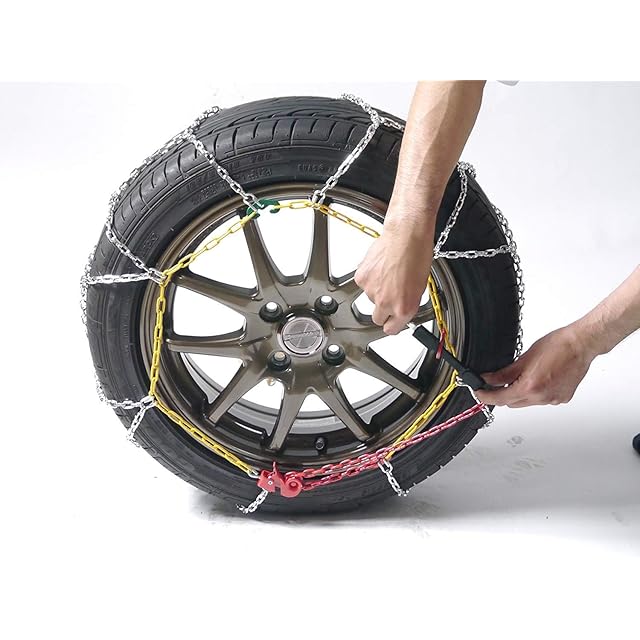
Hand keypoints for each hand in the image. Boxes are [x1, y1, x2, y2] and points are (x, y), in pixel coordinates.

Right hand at [353, 216, 433, 334]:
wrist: (406, 236)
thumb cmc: (417, 255)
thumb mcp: (420, 287)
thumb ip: (408, 302)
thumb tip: (402, 308)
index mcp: (403, 308)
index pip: (391, 330)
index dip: (392, 324)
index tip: (392, 321)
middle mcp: (386, 303)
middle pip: (376, 318)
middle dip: (382, 311)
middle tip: (390, 296)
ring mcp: (371, 291)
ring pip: (369, 298)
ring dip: (377, 289)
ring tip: (389, 274)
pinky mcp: (361, 278)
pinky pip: (363, 284)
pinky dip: (370, 277)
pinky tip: (380, 267)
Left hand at [475, 325, 596, 407]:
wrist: (581, 345)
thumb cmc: (557, 346)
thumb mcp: (523, 358)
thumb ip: (503, 374)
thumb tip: (488, 379)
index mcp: (530, 387)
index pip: (500, 399)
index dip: (486, 396)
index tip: (479, 393)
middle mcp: (542, 397)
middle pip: (513, 403)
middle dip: (502, 394)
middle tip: (496, 383)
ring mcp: (553, 400)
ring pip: (527, 402)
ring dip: (520, 393)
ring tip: (524, 376)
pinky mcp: (562, 399)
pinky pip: (541, 400)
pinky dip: (535, 393)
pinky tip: (539, 379)